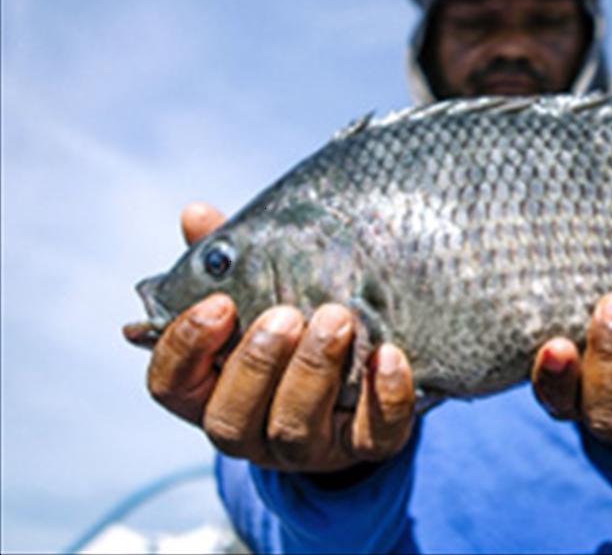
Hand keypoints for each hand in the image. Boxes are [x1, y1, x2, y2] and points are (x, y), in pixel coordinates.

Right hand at [140, 203, 416, 472]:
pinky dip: (384, 396)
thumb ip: (230, 262)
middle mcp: (250, 428)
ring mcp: (307, 446)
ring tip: (337, 318)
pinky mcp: (365, 448)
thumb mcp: (259, 295)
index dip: (185, 347)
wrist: (360, 379)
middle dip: (256, 363)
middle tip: (286, 313)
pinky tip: (389, 355)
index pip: (171, 384)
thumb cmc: (293, 328)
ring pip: (294, 428)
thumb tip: (196, 214)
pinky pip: (374, 436)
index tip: (219, 303)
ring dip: (313, 371)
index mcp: (210, 390)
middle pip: (230, 417)